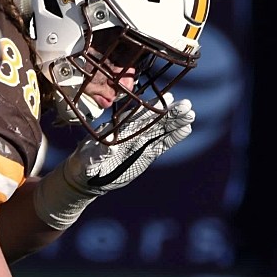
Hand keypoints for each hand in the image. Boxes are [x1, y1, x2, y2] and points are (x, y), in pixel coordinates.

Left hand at [64, 94, 193, 194]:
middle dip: (170, 112)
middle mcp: (132, 133)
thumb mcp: (89, 159)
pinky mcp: (147, 153)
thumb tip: (109, 148)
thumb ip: (100, 154)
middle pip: (154, 120)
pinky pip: (162, 144)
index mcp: (119, 130)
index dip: (152, 109)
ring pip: (161, 130)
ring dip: (176, 122)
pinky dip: (174, 137)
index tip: (166, 100)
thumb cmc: (85, 164)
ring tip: (191, 114)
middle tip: (187, 104)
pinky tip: (186, 129)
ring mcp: (140, 142)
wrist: (88, 176)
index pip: (138, 117)